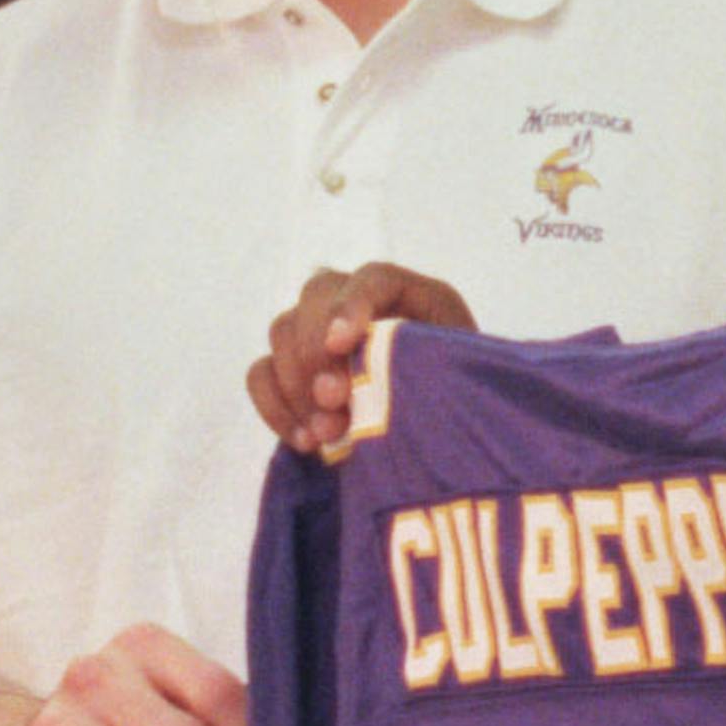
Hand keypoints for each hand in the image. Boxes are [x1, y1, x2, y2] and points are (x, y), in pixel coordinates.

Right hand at [248, 261, 476, 451]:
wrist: (448, 446)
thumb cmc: (463, 408)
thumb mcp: (457, 384)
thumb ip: (419, 367)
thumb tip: (367, 374)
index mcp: (417, 298)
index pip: (375, 279)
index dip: (351, 304)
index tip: (340, 344)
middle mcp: (364, 305)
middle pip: (316, 295)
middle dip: (317, 349)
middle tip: (333, 400)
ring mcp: (322, 334)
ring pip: (283, 332)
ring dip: (298, 385)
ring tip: (329, 433)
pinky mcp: (295, 373)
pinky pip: (261, 375)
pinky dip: (275, 407)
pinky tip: (306, 441)